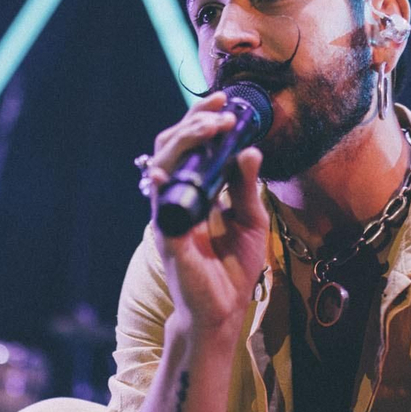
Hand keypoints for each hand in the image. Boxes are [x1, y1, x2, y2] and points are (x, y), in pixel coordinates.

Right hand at [141, 92, 269, 341]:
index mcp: (198, 191)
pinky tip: (166, 171)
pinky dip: (161, 184)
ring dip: (185, 142)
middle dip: (194, 122)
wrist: (224, 310)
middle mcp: (180, 197)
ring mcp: (170, 214)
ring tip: (210, 126)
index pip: (193, 146)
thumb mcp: (251, 221)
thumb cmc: (234, 267)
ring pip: (163, 165)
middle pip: (172, 147)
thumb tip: (251, 150)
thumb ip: (248, 188)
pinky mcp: (167, 235)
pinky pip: (159, 204)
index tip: (224, 101)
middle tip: (220, 110)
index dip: (203, 120)